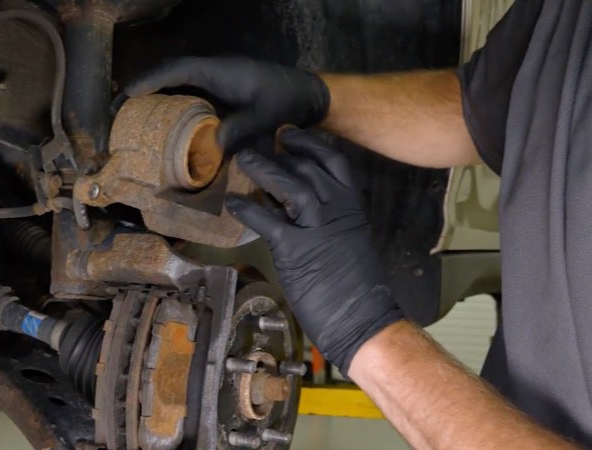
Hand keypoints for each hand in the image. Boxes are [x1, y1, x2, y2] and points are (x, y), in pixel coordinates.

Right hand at [125, 57, 329, 148]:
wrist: (307, 95)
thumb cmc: (286, 101)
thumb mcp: (264, 118)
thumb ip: (239, 131)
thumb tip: (211, 148)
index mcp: (219, 71)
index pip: (176, 70)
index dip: (150, 81)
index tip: (127, 95)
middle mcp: (212, 72)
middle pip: (168, 76)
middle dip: (140, 91)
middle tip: (115, 113)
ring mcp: (214, 82)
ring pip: (175, 85)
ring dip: (152, 99)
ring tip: (128, 120)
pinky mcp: (219, 93)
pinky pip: (187, 95)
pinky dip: (169, 106)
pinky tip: (160, 126)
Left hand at [225, 129, 402, 374]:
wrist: (364, 319)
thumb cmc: (358, 286)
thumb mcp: (350, 241)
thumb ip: (330, 219)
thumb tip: (298, 205)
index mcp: (352, 205)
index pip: (333, 159)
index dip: (310, 143)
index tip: (290, 135)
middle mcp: (337, 208)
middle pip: (306, 166)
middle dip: (279, 151)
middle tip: (256, 144)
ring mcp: (316, 227)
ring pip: (288, 184)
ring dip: (262, 168)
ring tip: (242, 159)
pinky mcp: (294, 249)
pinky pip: (265, 219)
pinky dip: (245, 208)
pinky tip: (231, 203)